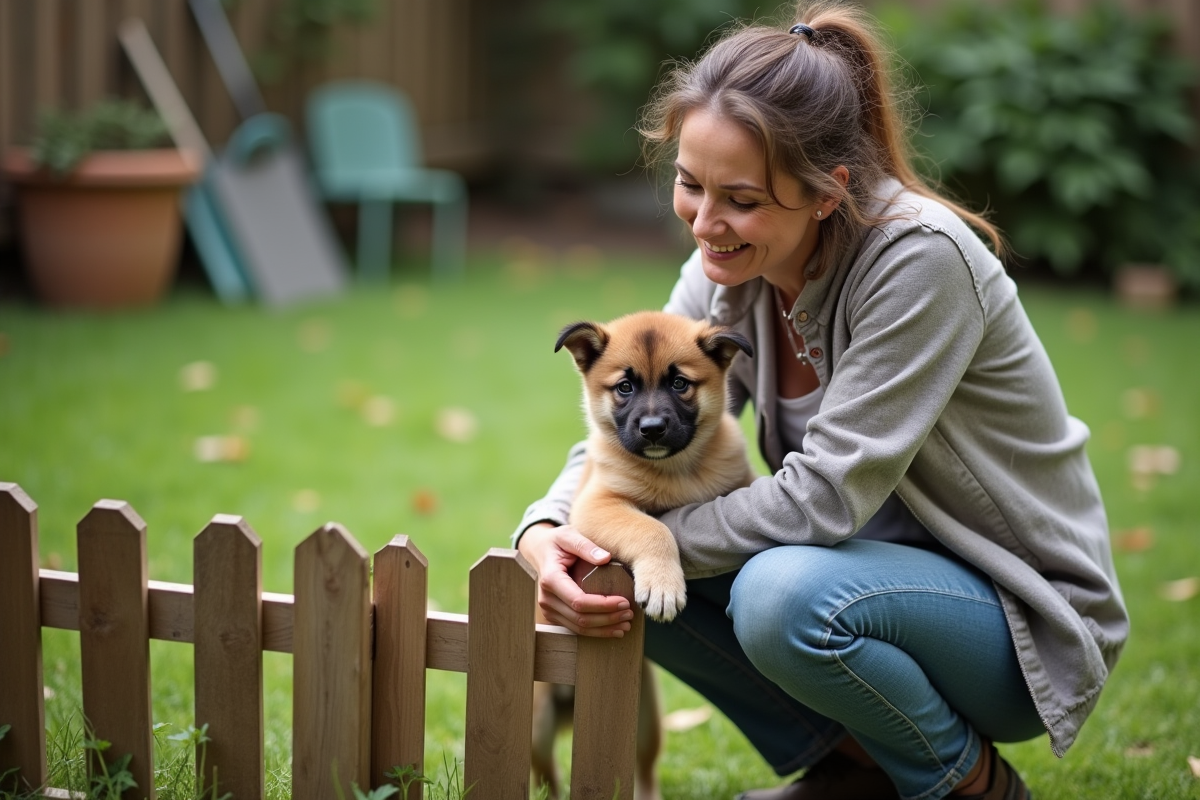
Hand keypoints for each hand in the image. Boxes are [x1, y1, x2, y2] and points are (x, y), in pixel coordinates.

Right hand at [517, 523, 633, 637]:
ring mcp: (549, 609)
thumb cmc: (557, 542)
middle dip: (608, 619)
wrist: (539, 551)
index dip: (603, 606)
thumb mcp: (569, 535)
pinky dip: (595, 631)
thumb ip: (586, 546)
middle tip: (630, 614)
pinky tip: (613, 628)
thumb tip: (606, 558)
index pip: (579, 601)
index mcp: (551, 579)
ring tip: (626, 624)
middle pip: (580, 618)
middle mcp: (547, 598)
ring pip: (578, 628)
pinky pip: (575, 627)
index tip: (624, 602)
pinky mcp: (554, 615)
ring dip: (604, 629)